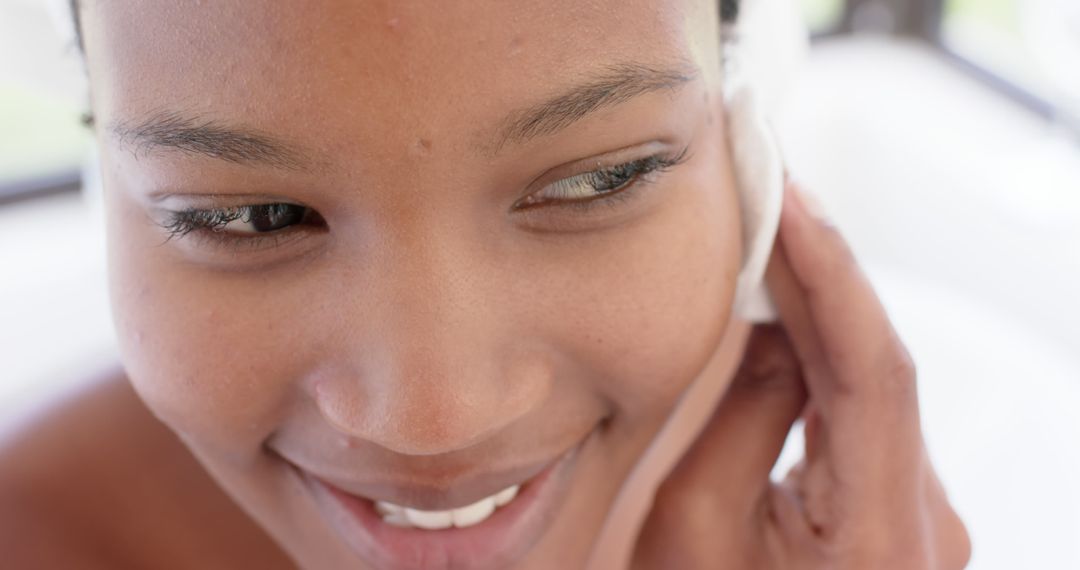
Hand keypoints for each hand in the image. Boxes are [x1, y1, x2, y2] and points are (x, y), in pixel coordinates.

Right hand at [631, 182, 970, 569]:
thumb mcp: (689, 530)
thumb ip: (738, 419)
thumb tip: (771, 328)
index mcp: (883, 541)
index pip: (875, 372)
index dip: (833, 272)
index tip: (787, 197)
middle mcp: (927, 522)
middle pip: (880, 368)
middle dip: (821, 274)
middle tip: (764, 192)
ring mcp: (919, 518)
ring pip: (872, 388)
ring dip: (818, 314)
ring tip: (762, 240)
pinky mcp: (897, 514)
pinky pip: (862, 417)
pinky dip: (820, 361)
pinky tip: (780, 320)